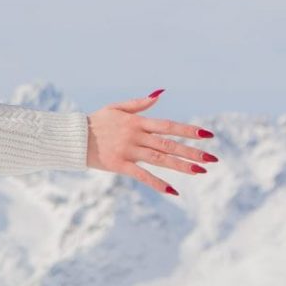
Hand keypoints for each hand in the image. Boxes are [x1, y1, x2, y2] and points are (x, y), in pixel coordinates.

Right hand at [86, 90, 214, 195]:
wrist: (73, 137)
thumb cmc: (96, 121)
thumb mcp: (116, 107)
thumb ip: (140, 103)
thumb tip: (160, 93)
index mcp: (137, 122)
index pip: (168, 126)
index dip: (188, 130)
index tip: (208, 135)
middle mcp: (136, 136)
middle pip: (168, 144)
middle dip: (191, 152)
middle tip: (212, 159)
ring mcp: (128, 151)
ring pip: (159, 159)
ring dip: (181, 166)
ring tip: (201, 171)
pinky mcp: (119, 165)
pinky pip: (141, 175)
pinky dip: (157, 183)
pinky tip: (173, 191)